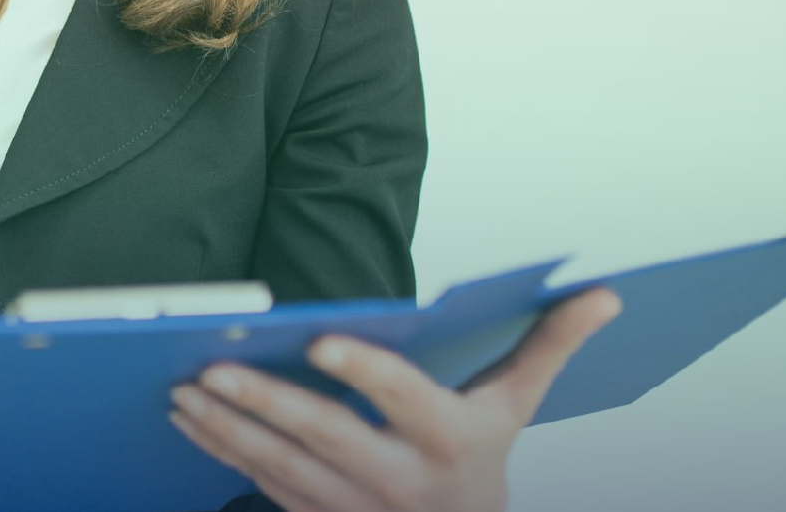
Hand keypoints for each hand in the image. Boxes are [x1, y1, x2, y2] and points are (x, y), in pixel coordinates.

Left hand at [168, 287, 622, 511]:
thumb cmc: (479, 464)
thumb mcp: (516, 407)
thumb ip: (549, 346)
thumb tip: (600, 294)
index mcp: (446, 440)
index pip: (403, 398)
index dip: (363, 370)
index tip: (320, 339)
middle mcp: (398, 481)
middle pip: (326, 438)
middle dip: (266, 402)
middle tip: (212, 367)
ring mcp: (353, 508)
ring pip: (281, 466)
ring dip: (228, 427)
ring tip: (185, 388)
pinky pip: (260, 485)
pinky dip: (221, 451)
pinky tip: (190, 419)